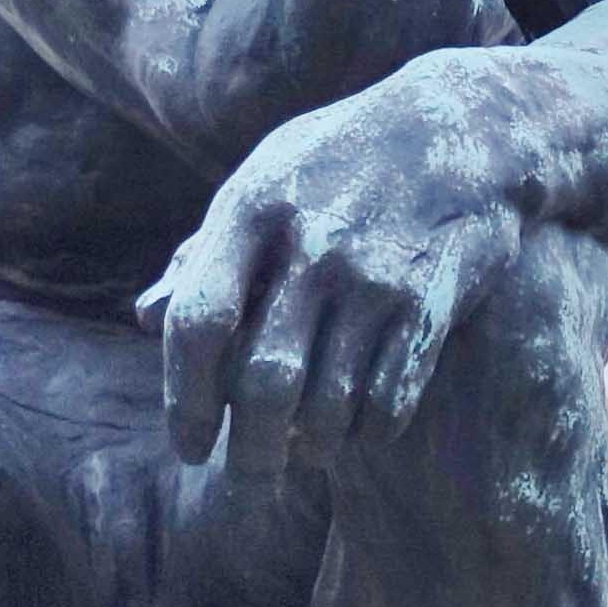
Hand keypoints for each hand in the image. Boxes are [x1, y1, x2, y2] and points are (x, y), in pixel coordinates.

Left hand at [142, 68, 528, 475]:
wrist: (462, 124)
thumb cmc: (340, 159)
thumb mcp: (263, 182)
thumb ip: (205, 252)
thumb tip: (146, 320)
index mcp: (253, 209)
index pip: (197, 322)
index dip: (185, 398)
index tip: (190, 447)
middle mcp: (313, 244)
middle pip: (264, 381)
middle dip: (250, 452)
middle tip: (248, 482)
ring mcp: (376, 275)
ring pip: (329, 402)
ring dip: (310, 448)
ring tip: (301, 456)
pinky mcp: (431, 302)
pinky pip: (390, 399)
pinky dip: (367, 431)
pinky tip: (357, 430)